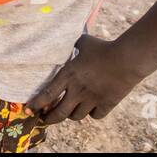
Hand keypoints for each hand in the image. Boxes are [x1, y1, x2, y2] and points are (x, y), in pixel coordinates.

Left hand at [27, 34, 145, 123]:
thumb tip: (66, 37)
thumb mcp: (83, 42)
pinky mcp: (106, 104)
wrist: (127, 58)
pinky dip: (92, 114)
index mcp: (68, 75)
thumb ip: (72, 43)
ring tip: (70, 110)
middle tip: (45, 119)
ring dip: (71, 115)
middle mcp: (77, 90)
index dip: (36, 104)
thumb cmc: (104, 47)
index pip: (47, 94)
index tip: (29, 109)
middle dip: (50, 119)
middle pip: (59, 113)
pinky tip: (92, 108)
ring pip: (76, 116)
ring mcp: (92, 99)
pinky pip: (95, 116)